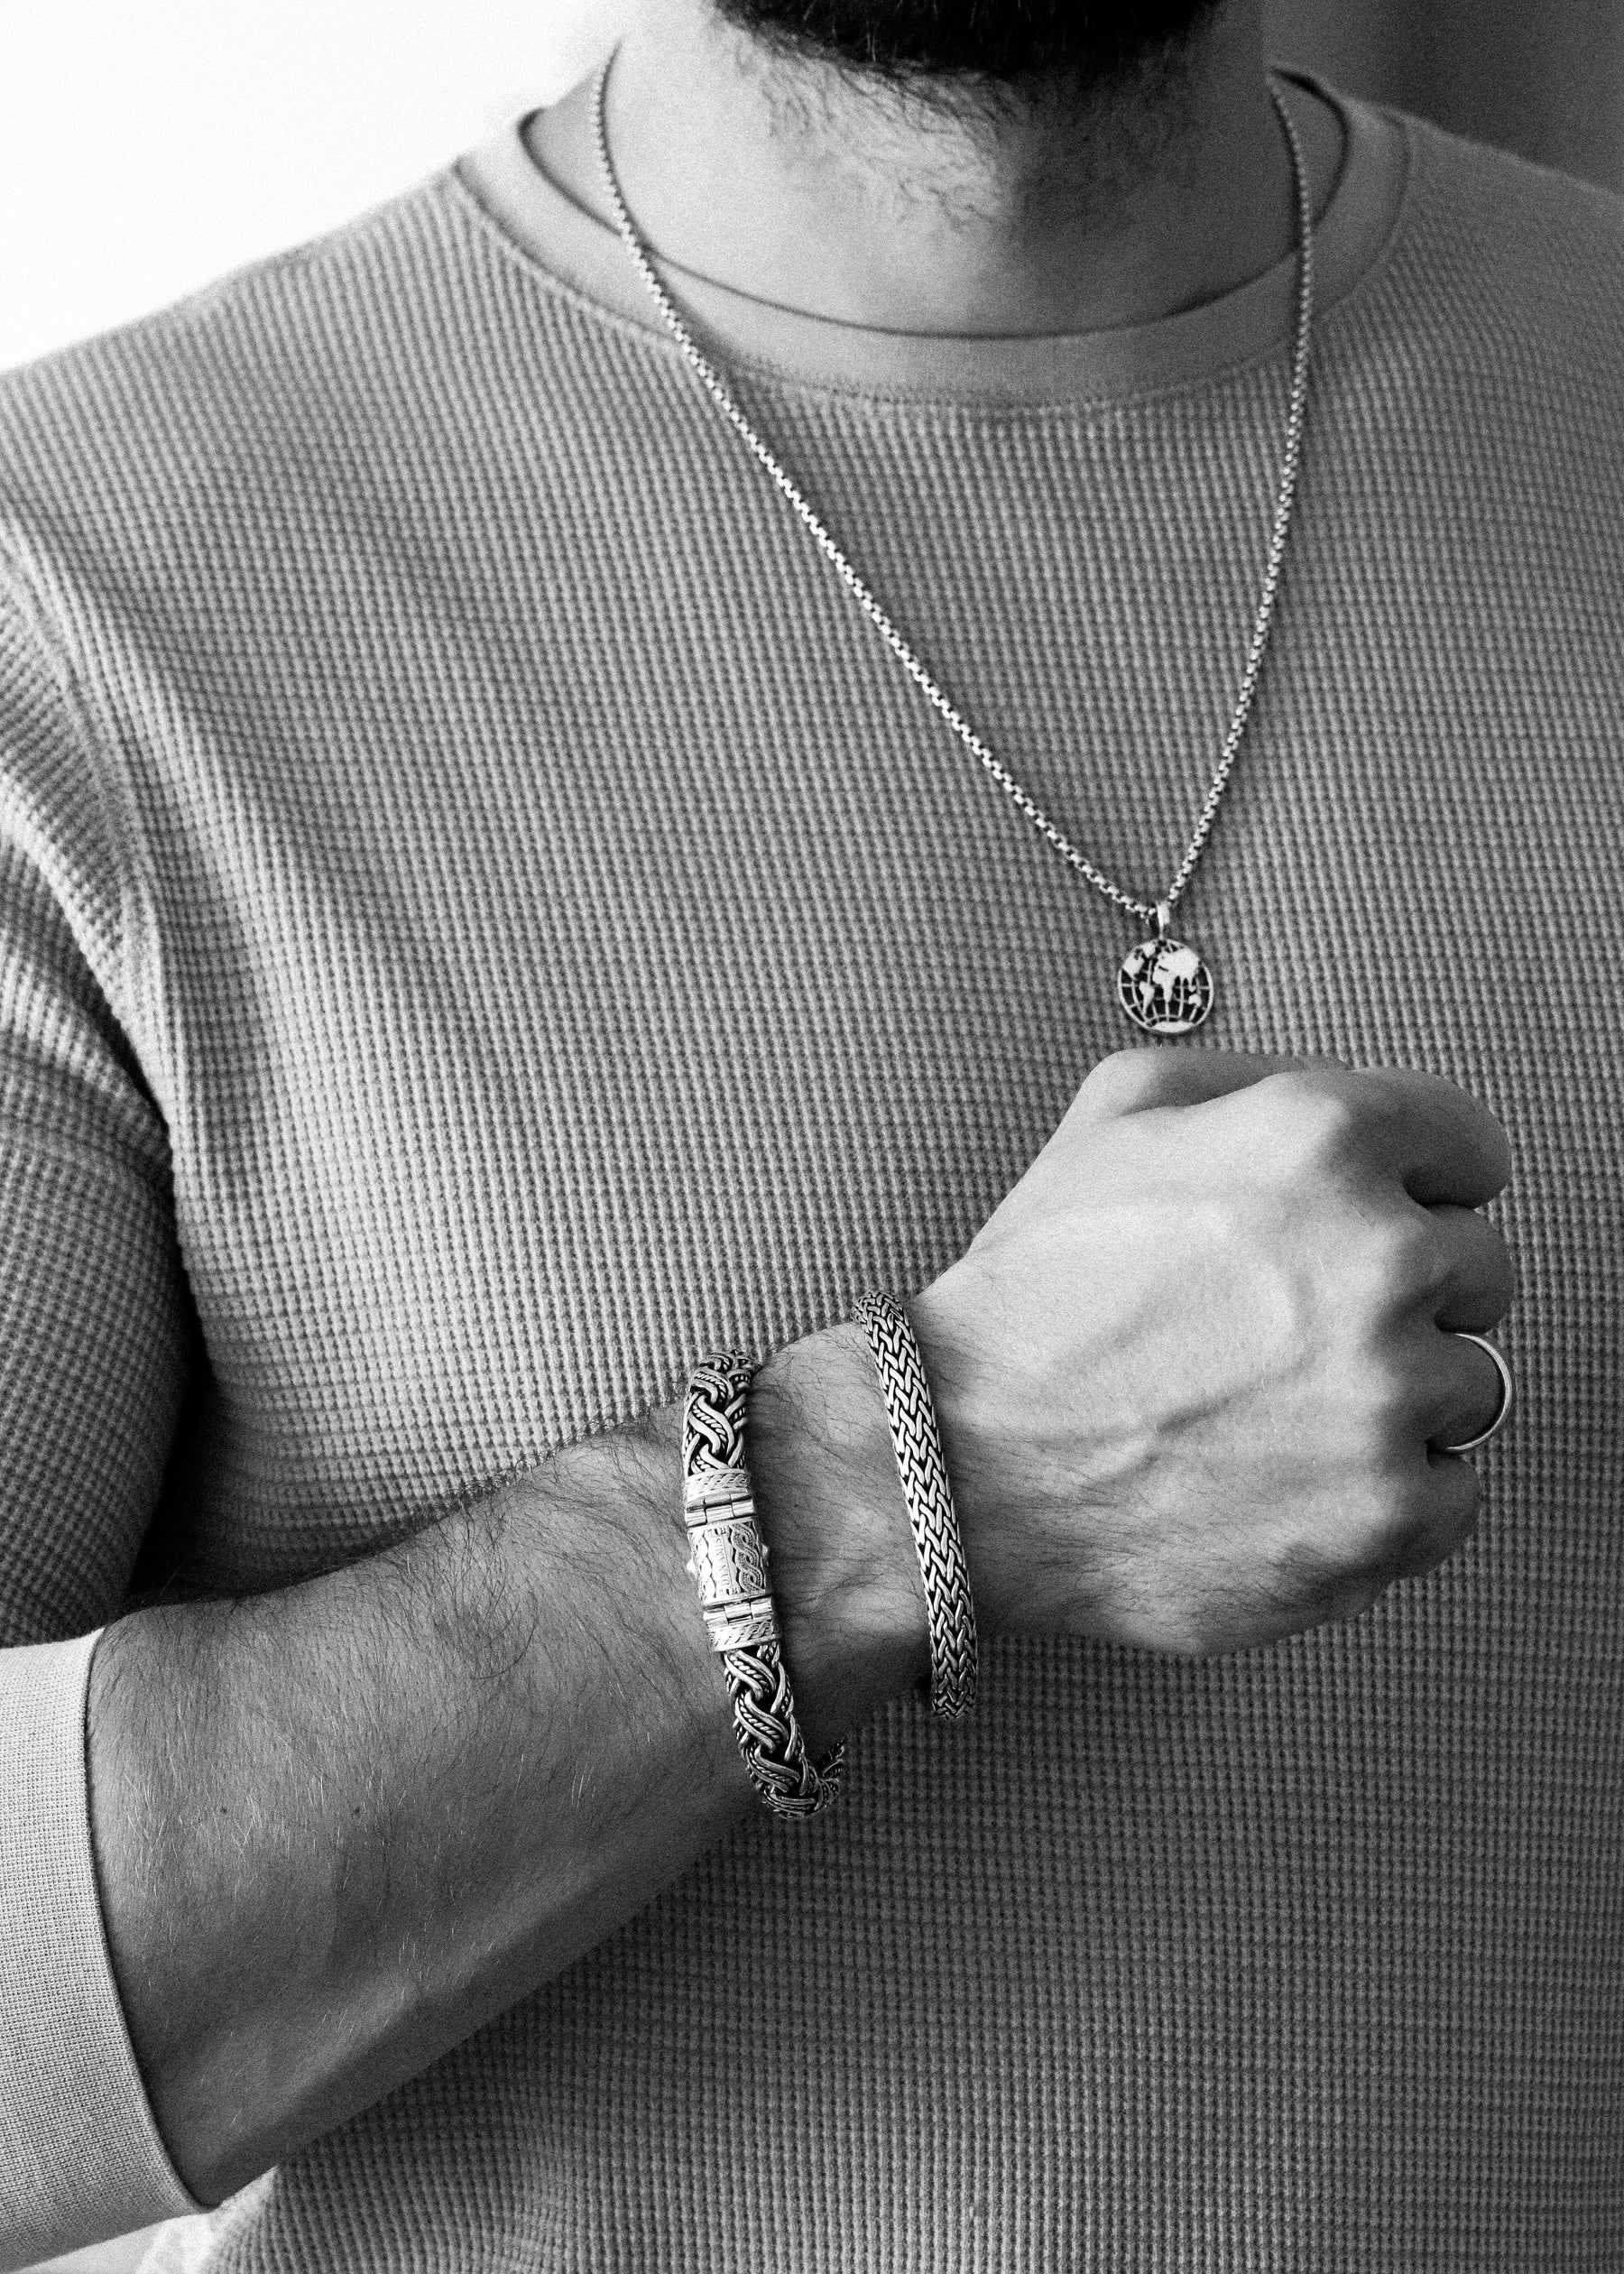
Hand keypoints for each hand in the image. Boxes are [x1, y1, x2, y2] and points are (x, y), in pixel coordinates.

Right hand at [912, 1051, 1513, 1656]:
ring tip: (1279, 1410)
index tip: (1375, 1225)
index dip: (1415, 1187)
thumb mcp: (1113, 1113)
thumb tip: (1340, 1096)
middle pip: (1481, 1270)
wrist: (965, 1461)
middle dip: (1401, 1293)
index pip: (1471, 1149)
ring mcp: (1394, 1396)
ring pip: (1469, 1386)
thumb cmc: (1038, 1293)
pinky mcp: (1392, 1514)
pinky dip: (1388, 1496)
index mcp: (1324, 1139)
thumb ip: (1250, 1078)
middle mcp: (1380, 1258)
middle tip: (1294, 1328)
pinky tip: (1292, 1479)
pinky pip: (1457, 1495)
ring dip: (1395, 1398)